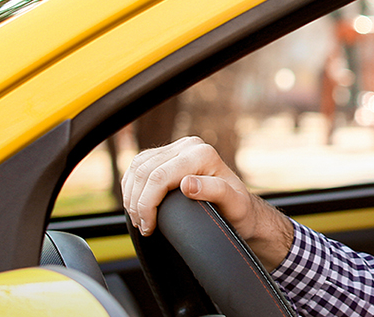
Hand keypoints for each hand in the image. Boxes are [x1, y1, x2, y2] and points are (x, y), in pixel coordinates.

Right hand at [121, 136, 293, 267]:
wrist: (241, 208)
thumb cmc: (239, 209)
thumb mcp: (233, 205)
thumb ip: (215, 191)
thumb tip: (187, 184)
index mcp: (203, 154)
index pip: (158, 177)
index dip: (146, 204)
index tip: (149, 227)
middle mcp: (190, 145)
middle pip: (144, 171)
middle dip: (137, 203)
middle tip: (143, 226)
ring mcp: (178, 148)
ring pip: (137, 167)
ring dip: (131, 195)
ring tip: (140, 219)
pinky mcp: (168, 154)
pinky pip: (138, 166)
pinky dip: (132, 186)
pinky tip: (137, 203)